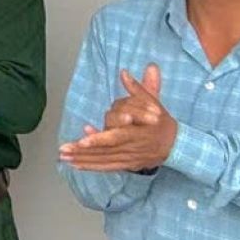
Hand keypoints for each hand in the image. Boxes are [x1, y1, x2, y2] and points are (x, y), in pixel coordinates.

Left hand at [59, 65, 176, 171]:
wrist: (176, 145)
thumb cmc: (162, 121)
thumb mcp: (153, 102)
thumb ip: (138, 88)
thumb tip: (124, 73)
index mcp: (138, 133)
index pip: (116, 137)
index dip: (99, 139)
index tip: (83, 139)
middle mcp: (131, 148)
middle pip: (104, 151)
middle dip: (82, 151)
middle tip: (63, 149)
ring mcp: (128, 158)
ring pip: (103, 160)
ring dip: (82, 159)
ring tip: (63, 157)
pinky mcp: (126, 165)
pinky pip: (107, 167)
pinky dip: (91, 166)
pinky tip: (75, 165)